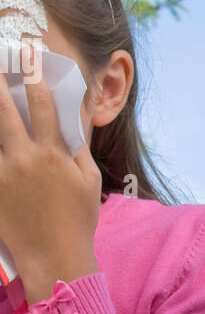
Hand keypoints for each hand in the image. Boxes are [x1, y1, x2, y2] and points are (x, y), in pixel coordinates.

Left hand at [0, 45, 100, 303]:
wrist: (56, 258)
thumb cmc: (77, 220)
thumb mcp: (88, 181)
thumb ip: (78, 149)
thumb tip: (71, 123)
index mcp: (54, 154)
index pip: (45, 106)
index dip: (37, 77)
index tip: (30, 56)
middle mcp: (27, 159)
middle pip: (6, 112)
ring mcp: (5, 175)